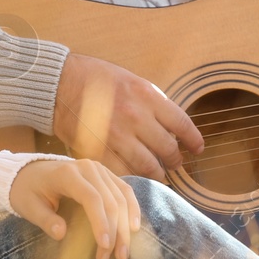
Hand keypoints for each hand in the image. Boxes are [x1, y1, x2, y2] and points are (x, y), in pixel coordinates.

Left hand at [8, 158, 142, 258]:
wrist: (29, 172)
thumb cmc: (28, 191)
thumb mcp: (29, 207)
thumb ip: (45, 220)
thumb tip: (61, 234)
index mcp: (68, 174)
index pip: (92, 198)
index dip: (101, 222)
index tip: (104, 246)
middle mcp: (88, 167)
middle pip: (110, 199)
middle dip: (116, 231)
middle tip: (115, 257)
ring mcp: (99, 169)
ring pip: (121, 196)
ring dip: (126, 225)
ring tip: (123, 251)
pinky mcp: (106, 174)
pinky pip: (124, 190)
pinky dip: (132, 209)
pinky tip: (134, 228)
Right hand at [53, 53, 205, 179]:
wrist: (60, 84)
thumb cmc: (97, 80)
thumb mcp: (133, 81)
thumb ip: (154, 104)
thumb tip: (173, 128)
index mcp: (147, 96)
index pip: (182, 123)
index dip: (193, 140)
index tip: (197, 149)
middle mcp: (136, 116)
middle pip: (168, 148)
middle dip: (175, 160)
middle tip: (175, 164)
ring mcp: (117, 136)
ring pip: (149, 167)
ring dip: (158, 174)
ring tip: (159, 175)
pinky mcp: (99, 151)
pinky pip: (124, 173)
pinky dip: (133, 178)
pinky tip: (136, 178)